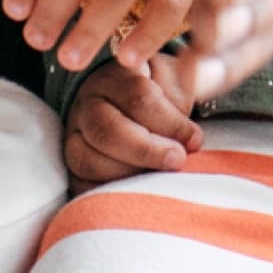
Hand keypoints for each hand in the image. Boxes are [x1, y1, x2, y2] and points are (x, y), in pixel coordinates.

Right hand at [63, 53, 203, 184]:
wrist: (133, 113)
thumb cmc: (161, 99)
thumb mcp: (177, 83)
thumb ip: (192, 87)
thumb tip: (200, 116)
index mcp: (115, 78)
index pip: (138, 97)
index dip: (170, 122)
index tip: (195, 140)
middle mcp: (87, 106)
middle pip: (106, 130)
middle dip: (146, 151)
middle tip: (177, 160)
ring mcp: (74, 138)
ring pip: (86, 160)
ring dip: (128, 175)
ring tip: (159, 181)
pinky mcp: (72, 169)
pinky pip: (80, 186)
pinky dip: (107, 194)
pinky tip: (137, 194)